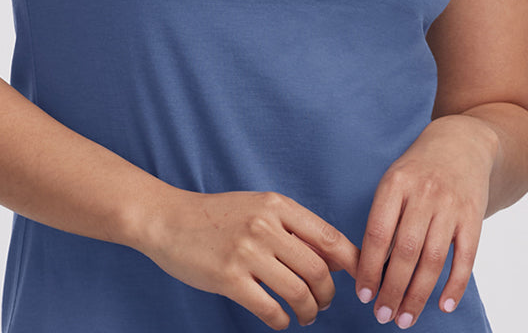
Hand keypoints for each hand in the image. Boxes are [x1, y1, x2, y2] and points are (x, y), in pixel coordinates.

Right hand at [138, 186, 359, 329]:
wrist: (168, 219)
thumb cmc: (217, 216)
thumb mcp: (258, 208)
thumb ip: (293, 228)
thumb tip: (336, 258)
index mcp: (276, 205)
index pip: (328, 236)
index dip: (351, 262)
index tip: (359, 279)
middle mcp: (265, 225)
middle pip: (318, 269)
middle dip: (328, 294)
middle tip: (322, 304)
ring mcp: (247, 252)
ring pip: (298, 292)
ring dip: (309, 312)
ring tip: (305, 316)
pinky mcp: (229, 278)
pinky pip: (270, 309)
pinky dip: (282, 321)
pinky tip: (280, 320)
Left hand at [355, 114, 497, 327]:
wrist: (462, 143)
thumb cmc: (418, 169)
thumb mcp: (394, 181)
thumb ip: (383, 217)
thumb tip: (369, 268)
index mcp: (395, 184)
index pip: (378, 234)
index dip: (369, 268)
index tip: (363, 295)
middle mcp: (423, 194)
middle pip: (406, 252)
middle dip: (392, 290)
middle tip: (383, 315)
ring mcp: (451, 206)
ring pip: (433, 260)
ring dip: (418, 295)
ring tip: (406, 318)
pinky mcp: (473, 217)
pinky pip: (465, 258)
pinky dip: (454, 285)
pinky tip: (443, 305)